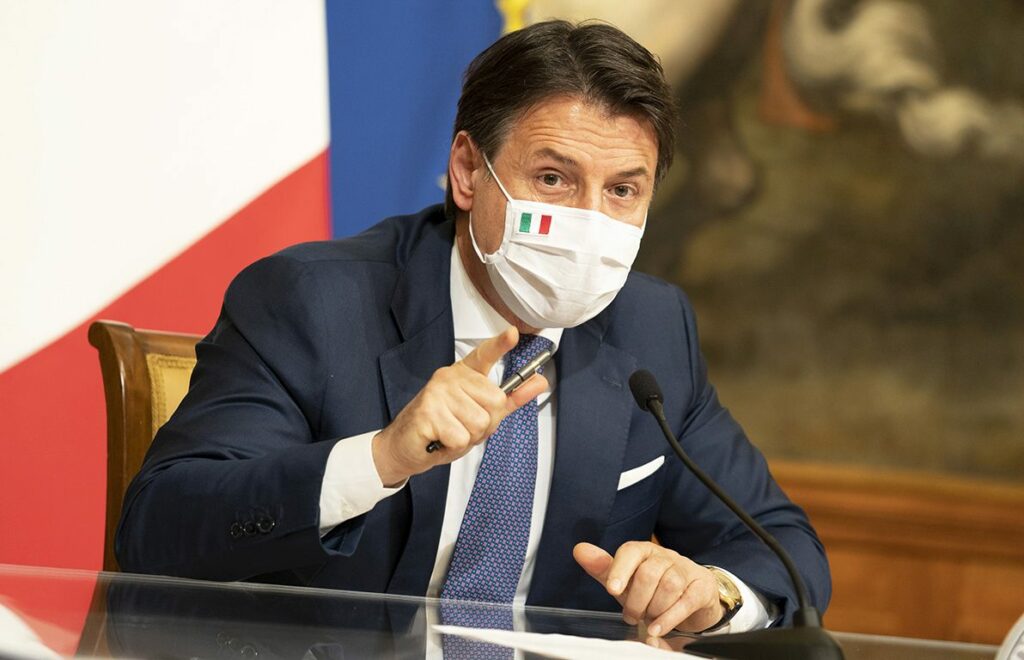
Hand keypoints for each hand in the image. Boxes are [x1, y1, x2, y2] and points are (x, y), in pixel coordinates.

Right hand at [372, 326, 547, 485]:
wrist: (406, 448)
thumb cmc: (443, 429)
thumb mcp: (481, 415)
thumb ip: (511, 399)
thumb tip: (540, 382)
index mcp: (464, 374)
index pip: (484, 354)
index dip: (500, 344)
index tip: (513, 333)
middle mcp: (450, 377)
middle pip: (494, 403)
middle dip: (484, 426)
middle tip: (462, 427)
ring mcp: (437, 392)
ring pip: (479, 422)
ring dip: (468, 438)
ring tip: (450, 433)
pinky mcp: (428, 411)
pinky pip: (461, 436)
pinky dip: (454, 446)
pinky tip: (440, 439)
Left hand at [573, 541, 723, 636]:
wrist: (691, 598)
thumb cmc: (652, 589)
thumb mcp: (626, 581)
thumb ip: (603, 568)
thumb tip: (579, 550)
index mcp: (644, 551)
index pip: (631, 551)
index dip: (620, 570)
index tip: (612, 590)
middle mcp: (666, 556)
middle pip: (649, 573)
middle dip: (636, 600)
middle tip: (631, 616)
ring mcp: (686, 569)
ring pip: (669, 585)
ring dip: (653, 609)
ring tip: (647, 620)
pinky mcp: (702, 586)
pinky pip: (687, 600)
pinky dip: (670, 617)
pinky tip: (658, 628)